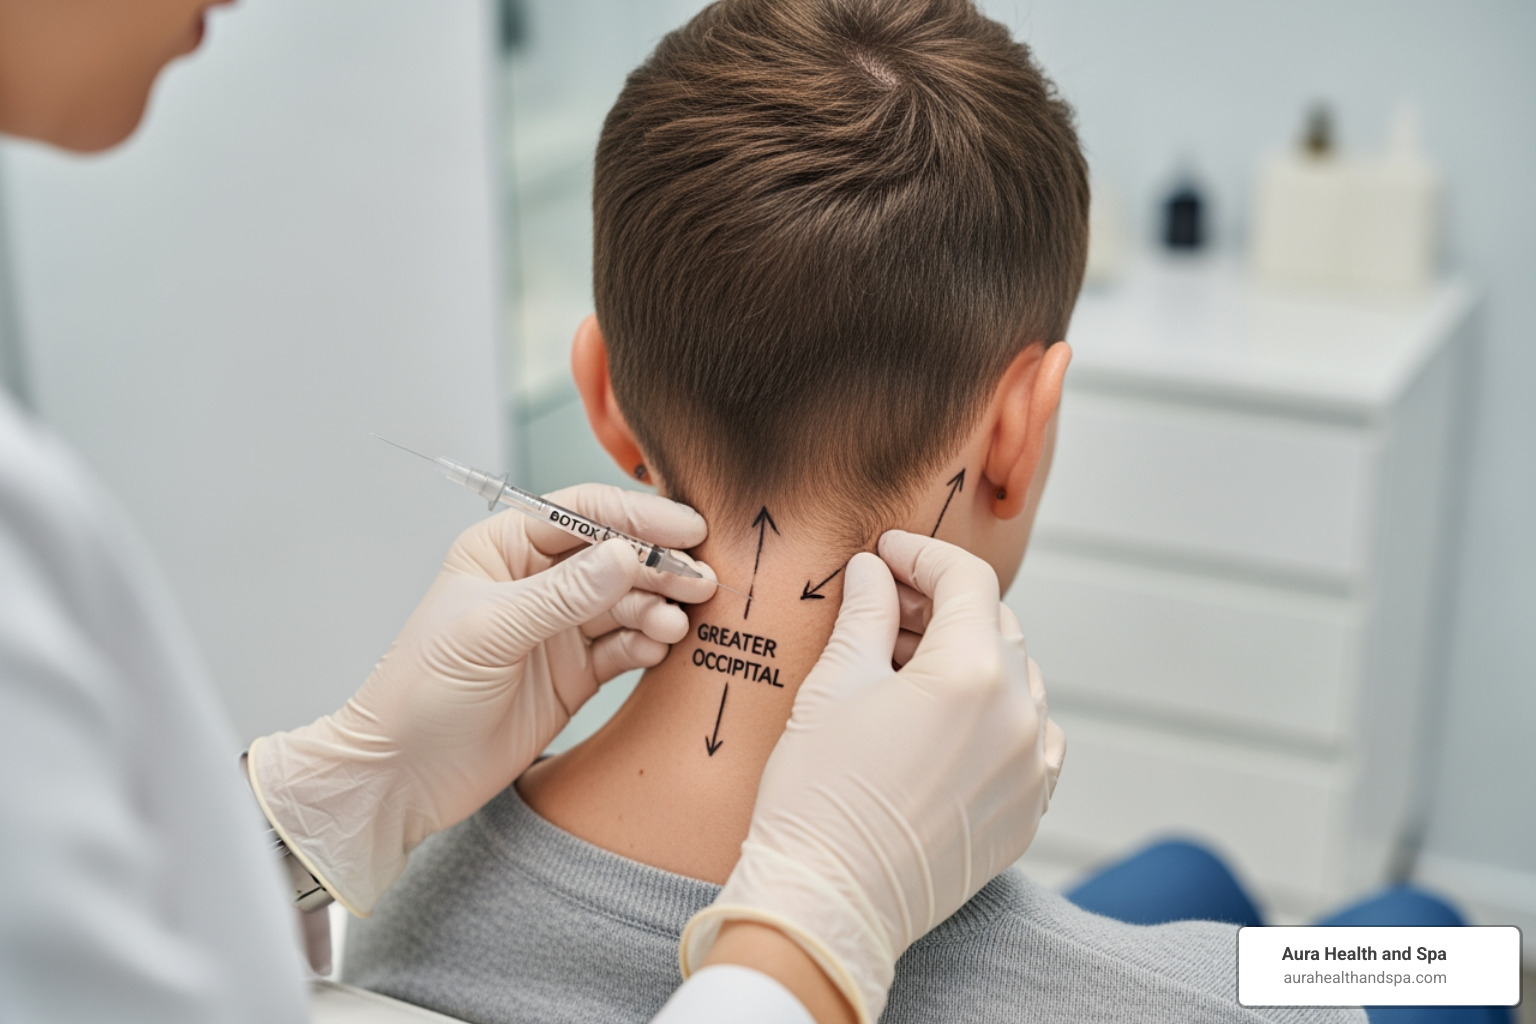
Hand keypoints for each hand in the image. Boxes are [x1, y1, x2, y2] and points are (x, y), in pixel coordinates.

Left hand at [248, 485, 715, 913]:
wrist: (403, 776)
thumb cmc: (419, 692)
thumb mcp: (488, 632)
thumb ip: (560, 595)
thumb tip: (624, 557)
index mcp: (504, 549)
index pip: (581, 513)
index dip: (636, 518)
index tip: (686, 531)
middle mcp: (536, 581)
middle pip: (614, 556)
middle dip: (659, 566)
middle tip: (701, 582)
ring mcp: (559, 628)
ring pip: (626, 602)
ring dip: (658, 608)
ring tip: (679, 624)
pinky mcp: (575, 673)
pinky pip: (625, 647)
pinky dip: (648, 644)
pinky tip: (662, 648)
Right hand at [681, 531, 1064, 1023]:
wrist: (829, 902)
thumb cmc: (819, 796)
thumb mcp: (835, 685)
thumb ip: (866, 614)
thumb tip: (874, 571)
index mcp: (973, 672)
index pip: (966, 580)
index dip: (922, 554)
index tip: (886, 553)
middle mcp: (1019, 715)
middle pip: (995, 625)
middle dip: (941, 604)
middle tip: (884, 604)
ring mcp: (1031, 767)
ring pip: (1016, 679)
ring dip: (970, 656)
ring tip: (905, 665)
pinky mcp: (1027, 810)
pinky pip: (1026, 736)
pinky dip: (994, 711)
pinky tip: (942, 719)